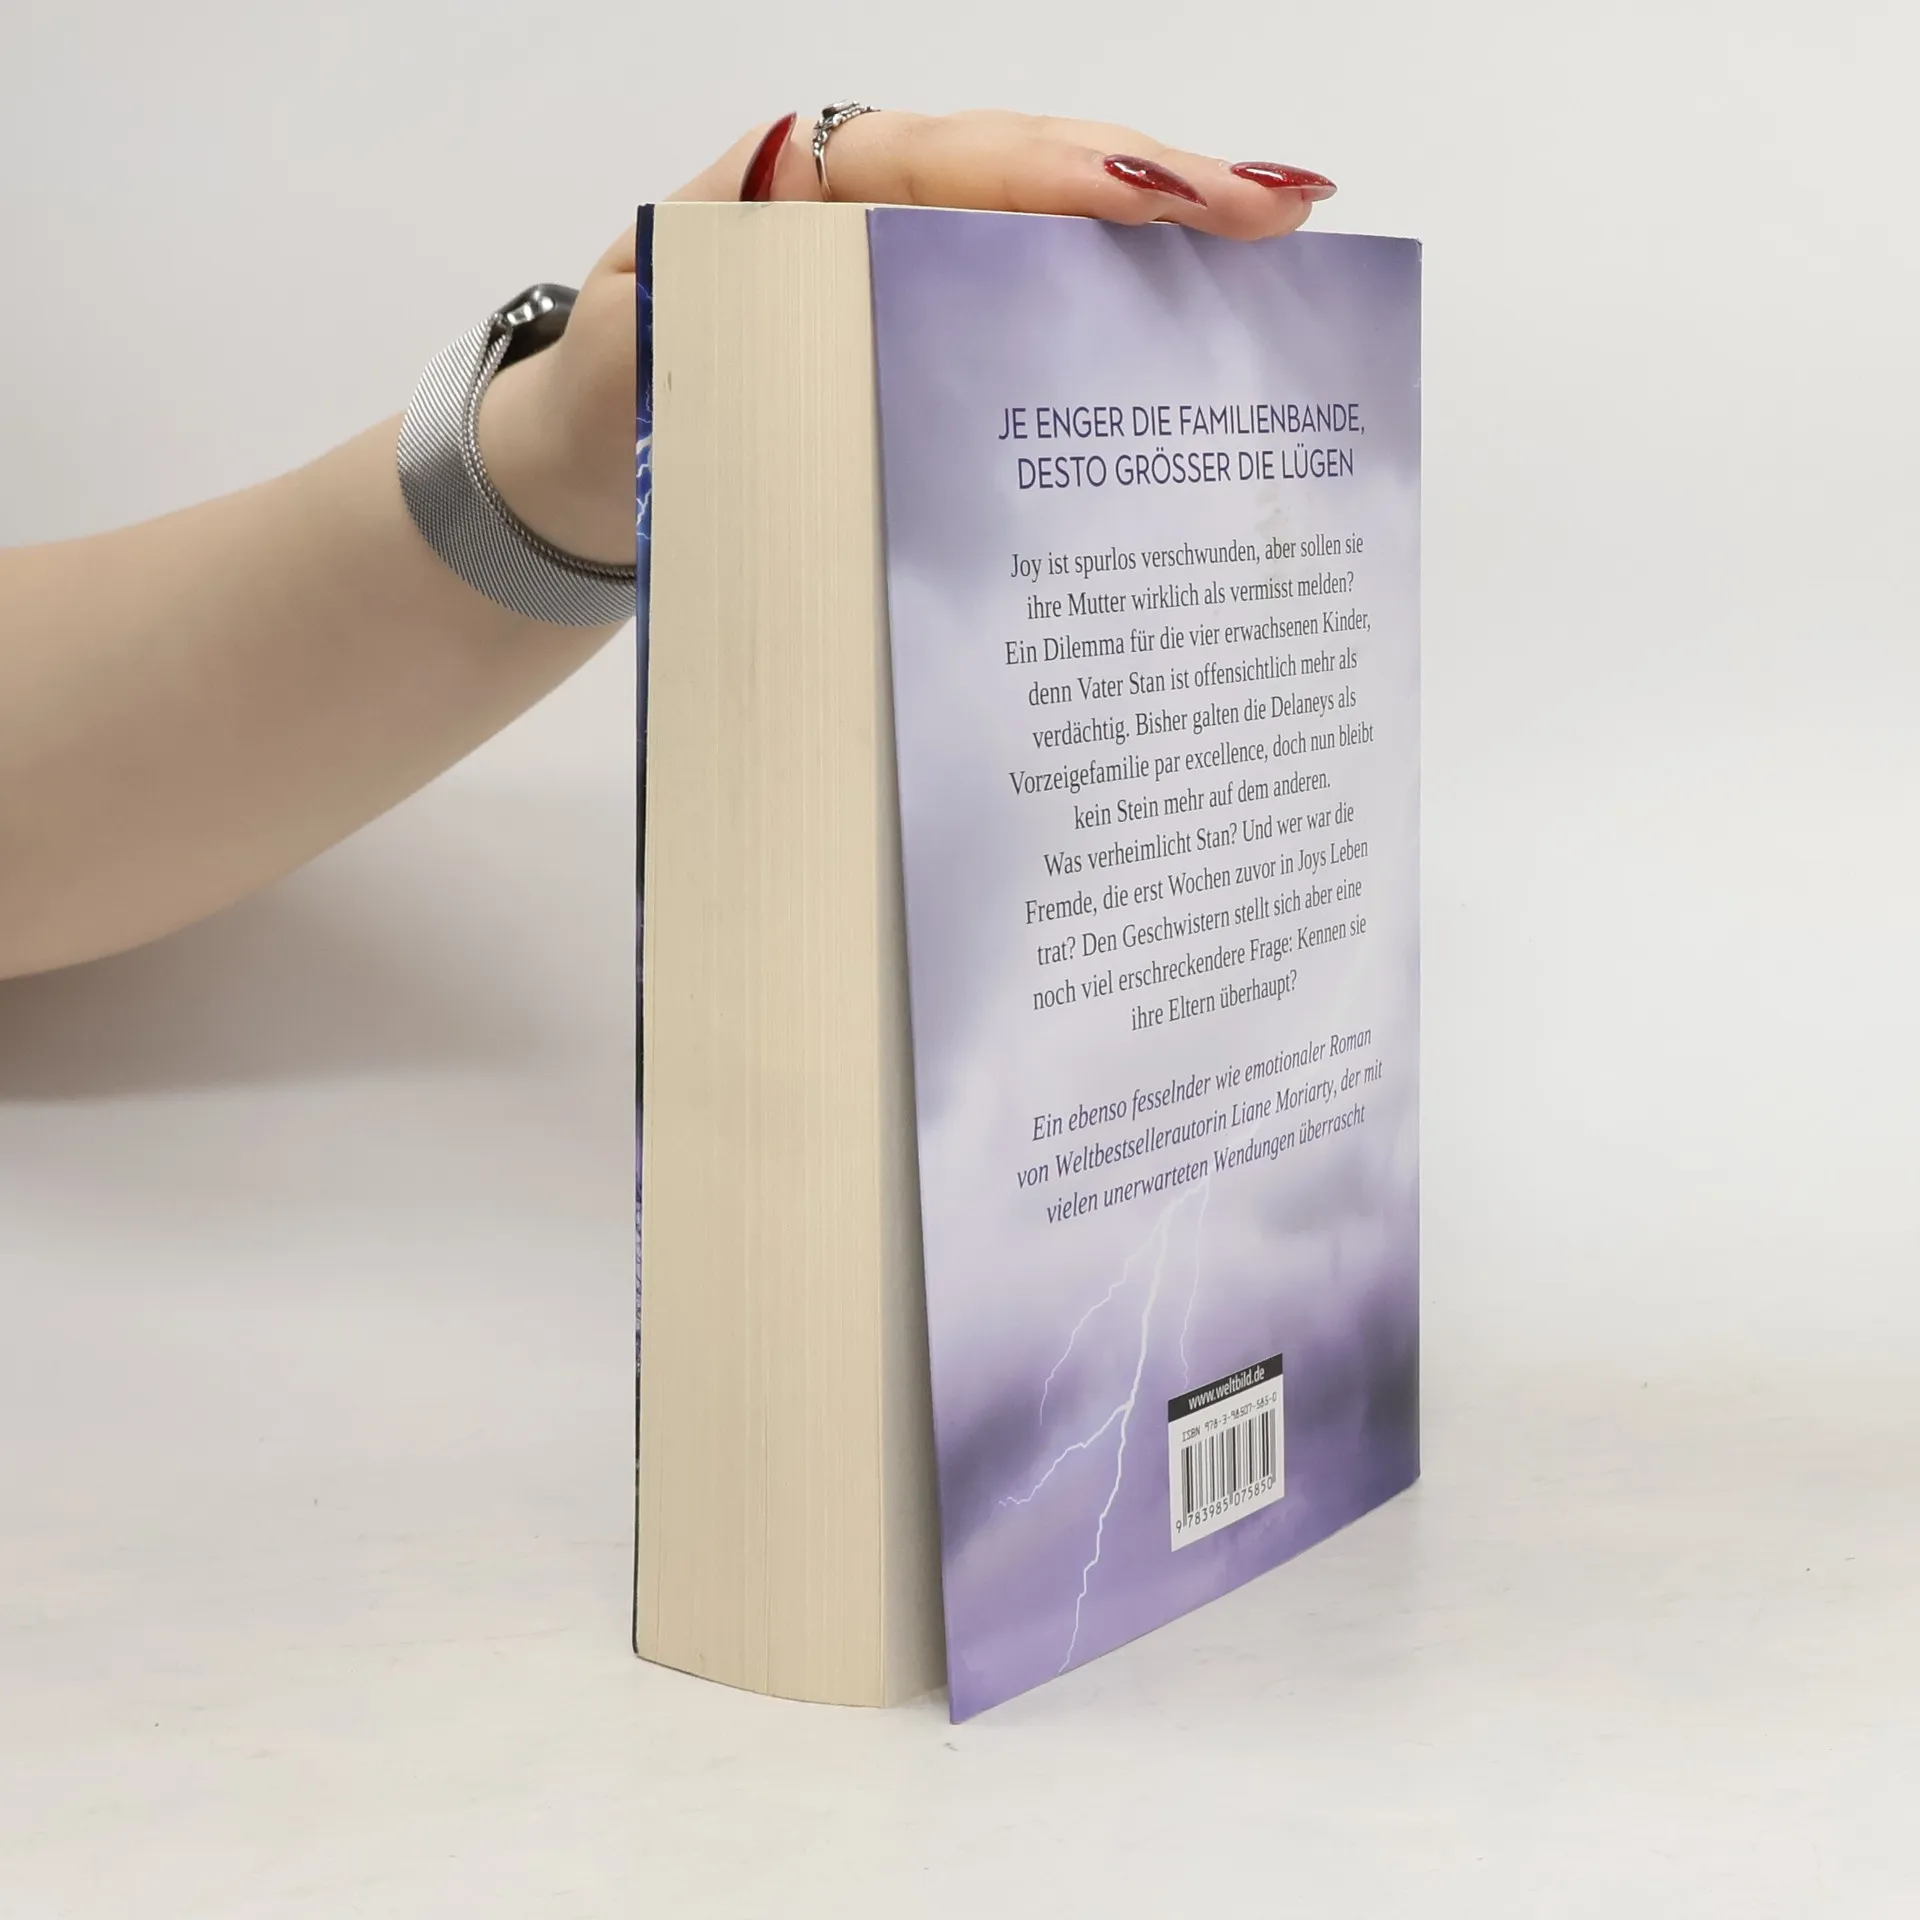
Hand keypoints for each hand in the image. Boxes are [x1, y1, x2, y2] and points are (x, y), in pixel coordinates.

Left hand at [479, 110, 1334, 569]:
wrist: (588, 470)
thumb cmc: (613, 398)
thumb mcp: (631, 347)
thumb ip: (685, 309)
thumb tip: (767, 280)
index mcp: (803, 192)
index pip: (956, 160)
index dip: (1072, 172)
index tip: (1178, 196)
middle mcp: (872, 217)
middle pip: (1032, 175)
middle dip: (1158, 188)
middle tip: (1282, 212)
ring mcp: (907, 276)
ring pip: (1047, 237)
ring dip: (1158, 240)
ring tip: (1275, 243)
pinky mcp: (924, 342)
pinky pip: (1027, 312)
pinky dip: (1109, 313)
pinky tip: (1190, 329)